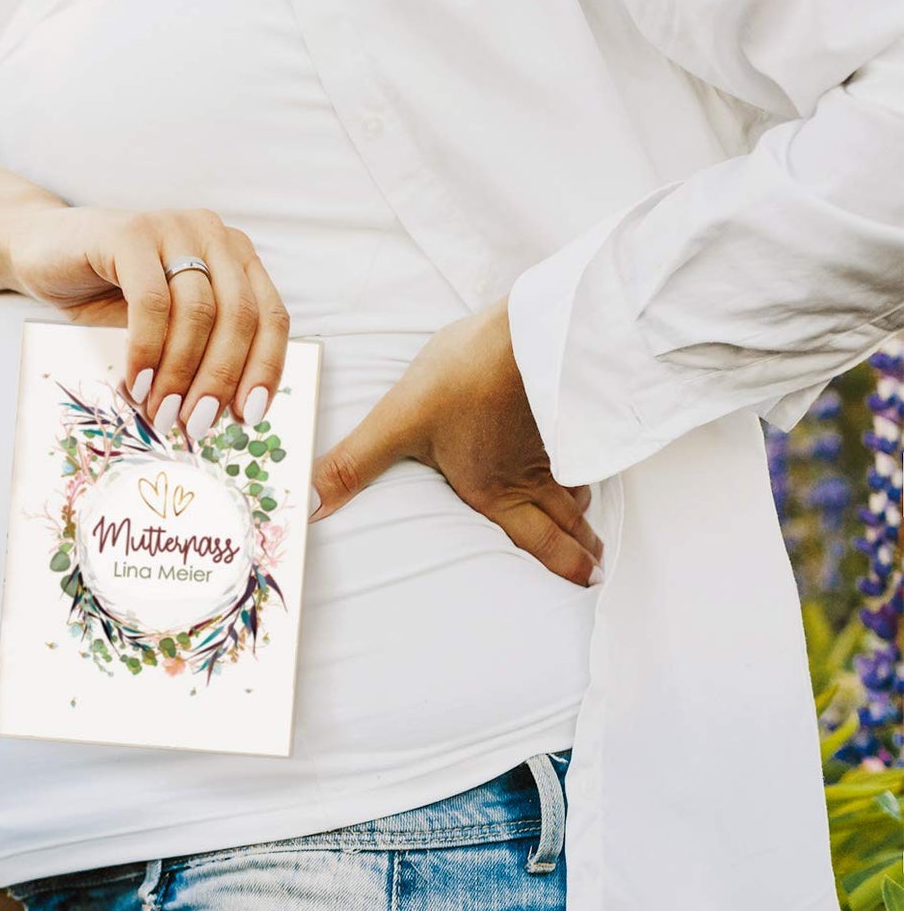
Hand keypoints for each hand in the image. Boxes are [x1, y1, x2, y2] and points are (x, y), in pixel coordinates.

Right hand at [4, 205, 290, 436]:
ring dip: (181, 373)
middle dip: (220, 379)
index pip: (270, 316)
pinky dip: (147, 350)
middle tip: (197, 423)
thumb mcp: (164, 324)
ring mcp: (172, 228)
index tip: (249, 415)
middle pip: (238, 316)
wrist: (40, 250)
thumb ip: (197, 350)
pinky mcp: (129, 233)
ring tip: (162, 412)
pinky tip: (137, 383)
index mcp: (234, 256)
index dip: (265, 368)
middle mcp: (212, 235)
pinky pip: (151, 302)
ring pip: (197, 312)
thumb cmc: (107, 295)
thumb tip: (220, 413)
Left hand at [308, 295, 604, 587]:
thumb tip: (310, 504)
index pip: (536, 538)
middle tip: (598, 567)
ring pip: (579, 484)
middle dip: (582, 546)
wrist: (529, 329)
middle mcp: (531, 475)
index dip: (562, 563)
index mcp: (492, 489)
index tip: (587, 581)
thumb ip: (354, 464)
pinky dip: (589, 462)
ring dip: (584, 506)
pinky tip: (585, 455)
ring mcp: (557, 442)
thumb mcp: (398, 422)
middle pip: (567, 519)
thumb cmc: (464, 377)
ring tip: (588, 518)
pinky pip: (584, 449)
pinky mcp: (570, 409)